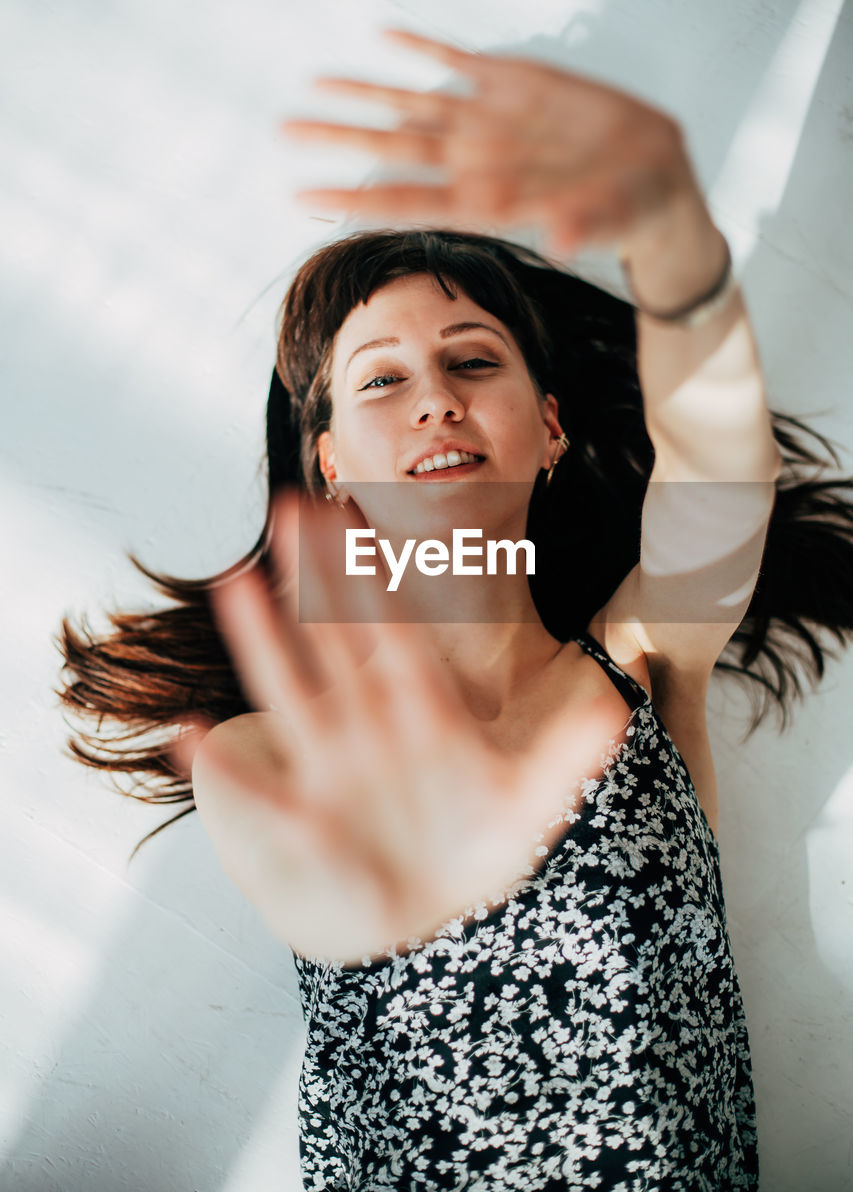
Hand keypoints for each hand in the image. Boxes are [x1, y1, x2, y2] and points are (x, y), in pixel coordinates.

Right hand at [179, 491, 623, 964]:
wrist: (441, 917)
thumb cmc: (481, 853)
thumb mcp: (530, 801)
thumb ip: (567, 753)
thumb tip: (617, 705)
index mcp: (424, 715)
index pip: (401, 633)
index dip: (385, 579)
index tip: (368, 523)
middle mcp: (372, 728)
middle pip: (338, 638)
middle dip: (317, 576)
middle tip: (292, 508)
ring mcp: (335, 768)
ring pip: (294, 690)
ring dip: (264, 639)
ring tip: (236, 582)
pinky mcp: (310, 819)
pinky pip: (263, 791)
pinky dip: (224, 766)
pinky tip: (190, 733)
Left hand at [282, 27, 700, 258]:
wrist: (653, 176)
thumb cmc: (630, 210)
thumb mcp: (613, 219)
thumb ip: (585, 226)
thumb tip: (565, 240)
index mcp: (488, 201)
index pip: (406, 199)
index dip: (354, 196)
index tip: (303, 195)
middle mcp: (476, 162)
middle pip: (392, 149)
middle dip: (338, 138)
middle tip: (283, 130)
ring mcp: (490, 123)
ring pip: (412, 106)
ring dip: (364, 94)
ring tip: (313, 83)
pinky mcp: (516, 85)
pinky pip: (459, 64)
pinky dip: (423, 51)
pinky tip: (385, 36)